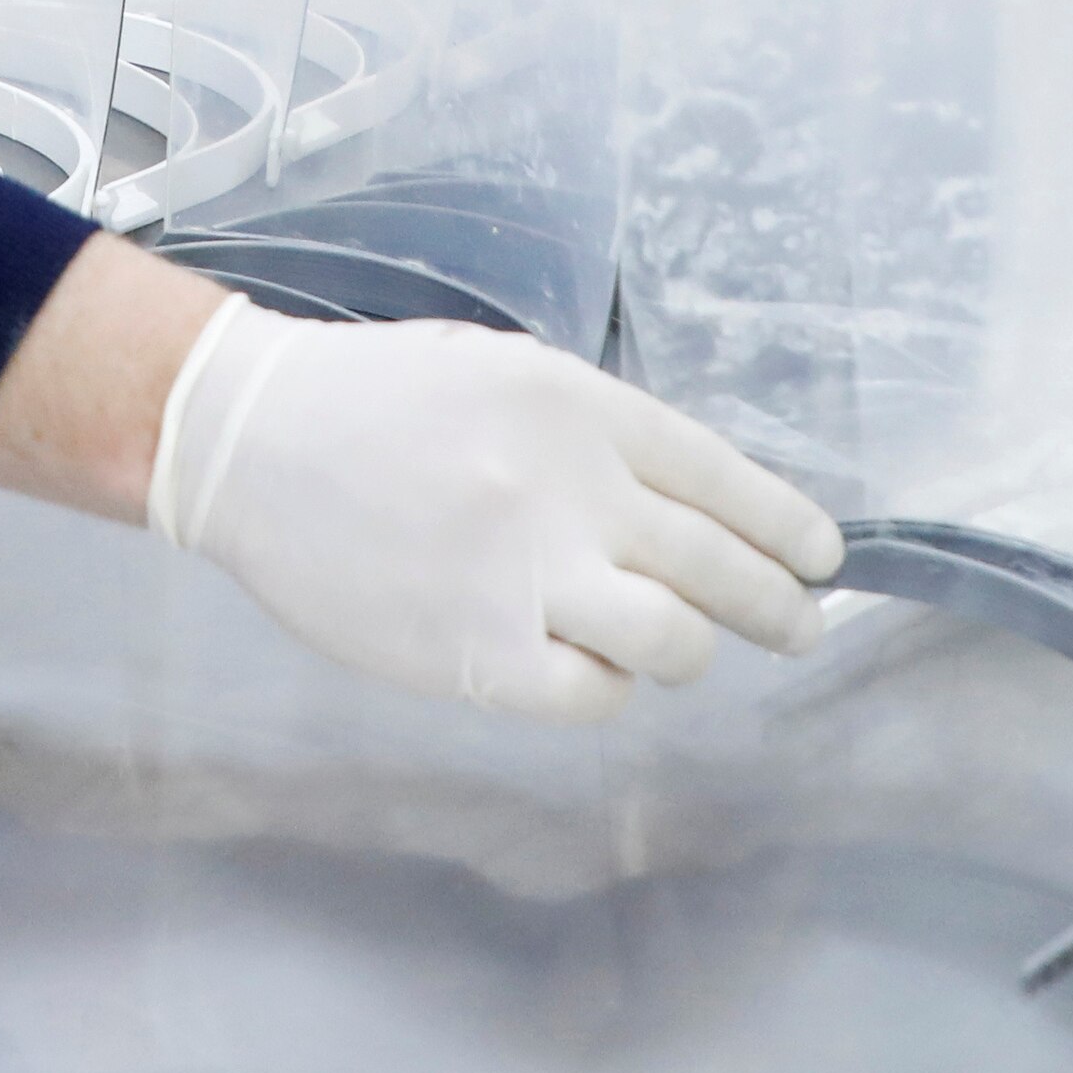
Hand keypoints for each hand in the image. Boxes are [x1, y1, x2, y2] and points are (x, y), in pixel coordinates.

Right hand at [146, 298, 844, 722]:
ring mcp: (526, 578)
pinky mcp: (478, 654)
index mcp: (579, 410)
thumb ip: (597, 435)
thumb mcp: (505, 375)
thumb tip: (689, 504)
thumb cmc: (377, 399)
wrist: (250, 443)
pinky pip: (593, 698)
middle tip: (797, 626)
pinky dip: (606, 690)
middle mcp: (569, 492)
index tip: (822, 559)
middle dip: (779, 608)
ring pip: (676, 644)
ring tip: (681, 648)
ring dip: (691, 651)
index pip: (724, 479)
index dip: (786, 528)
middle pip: (720, 568)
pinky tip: (587, 669)